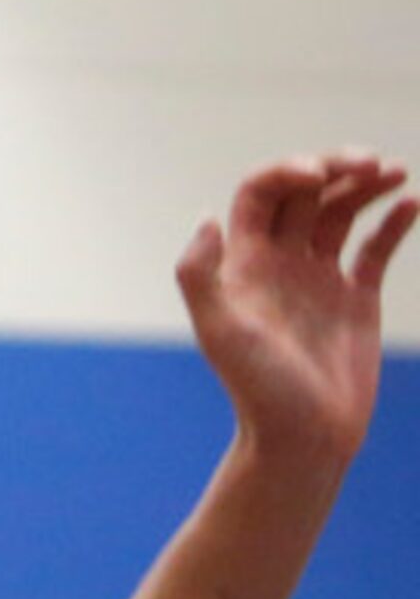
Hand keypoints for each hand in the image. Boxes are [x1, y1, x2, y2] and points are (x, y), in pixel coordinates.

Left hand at [178, 151, 411, 459]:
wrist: (302, 437)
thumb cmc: (258, 389)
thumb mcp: (220, 331)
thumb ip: (201, 275)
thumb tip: (207, 217)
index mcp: (244, 265)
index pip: (262, 195)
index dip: (288, 172)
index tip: (322, 172)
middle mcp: (279, 264)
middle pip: (305, 196)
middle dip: (335, 168)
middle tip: (370, 161)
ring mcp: (318, 279)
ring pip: (340, 215)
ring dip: (365, 187)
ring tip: (394, 170)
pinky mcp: (355, 299)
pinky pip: (375, 249)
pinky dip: (393, 223)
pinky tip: (412, 202)